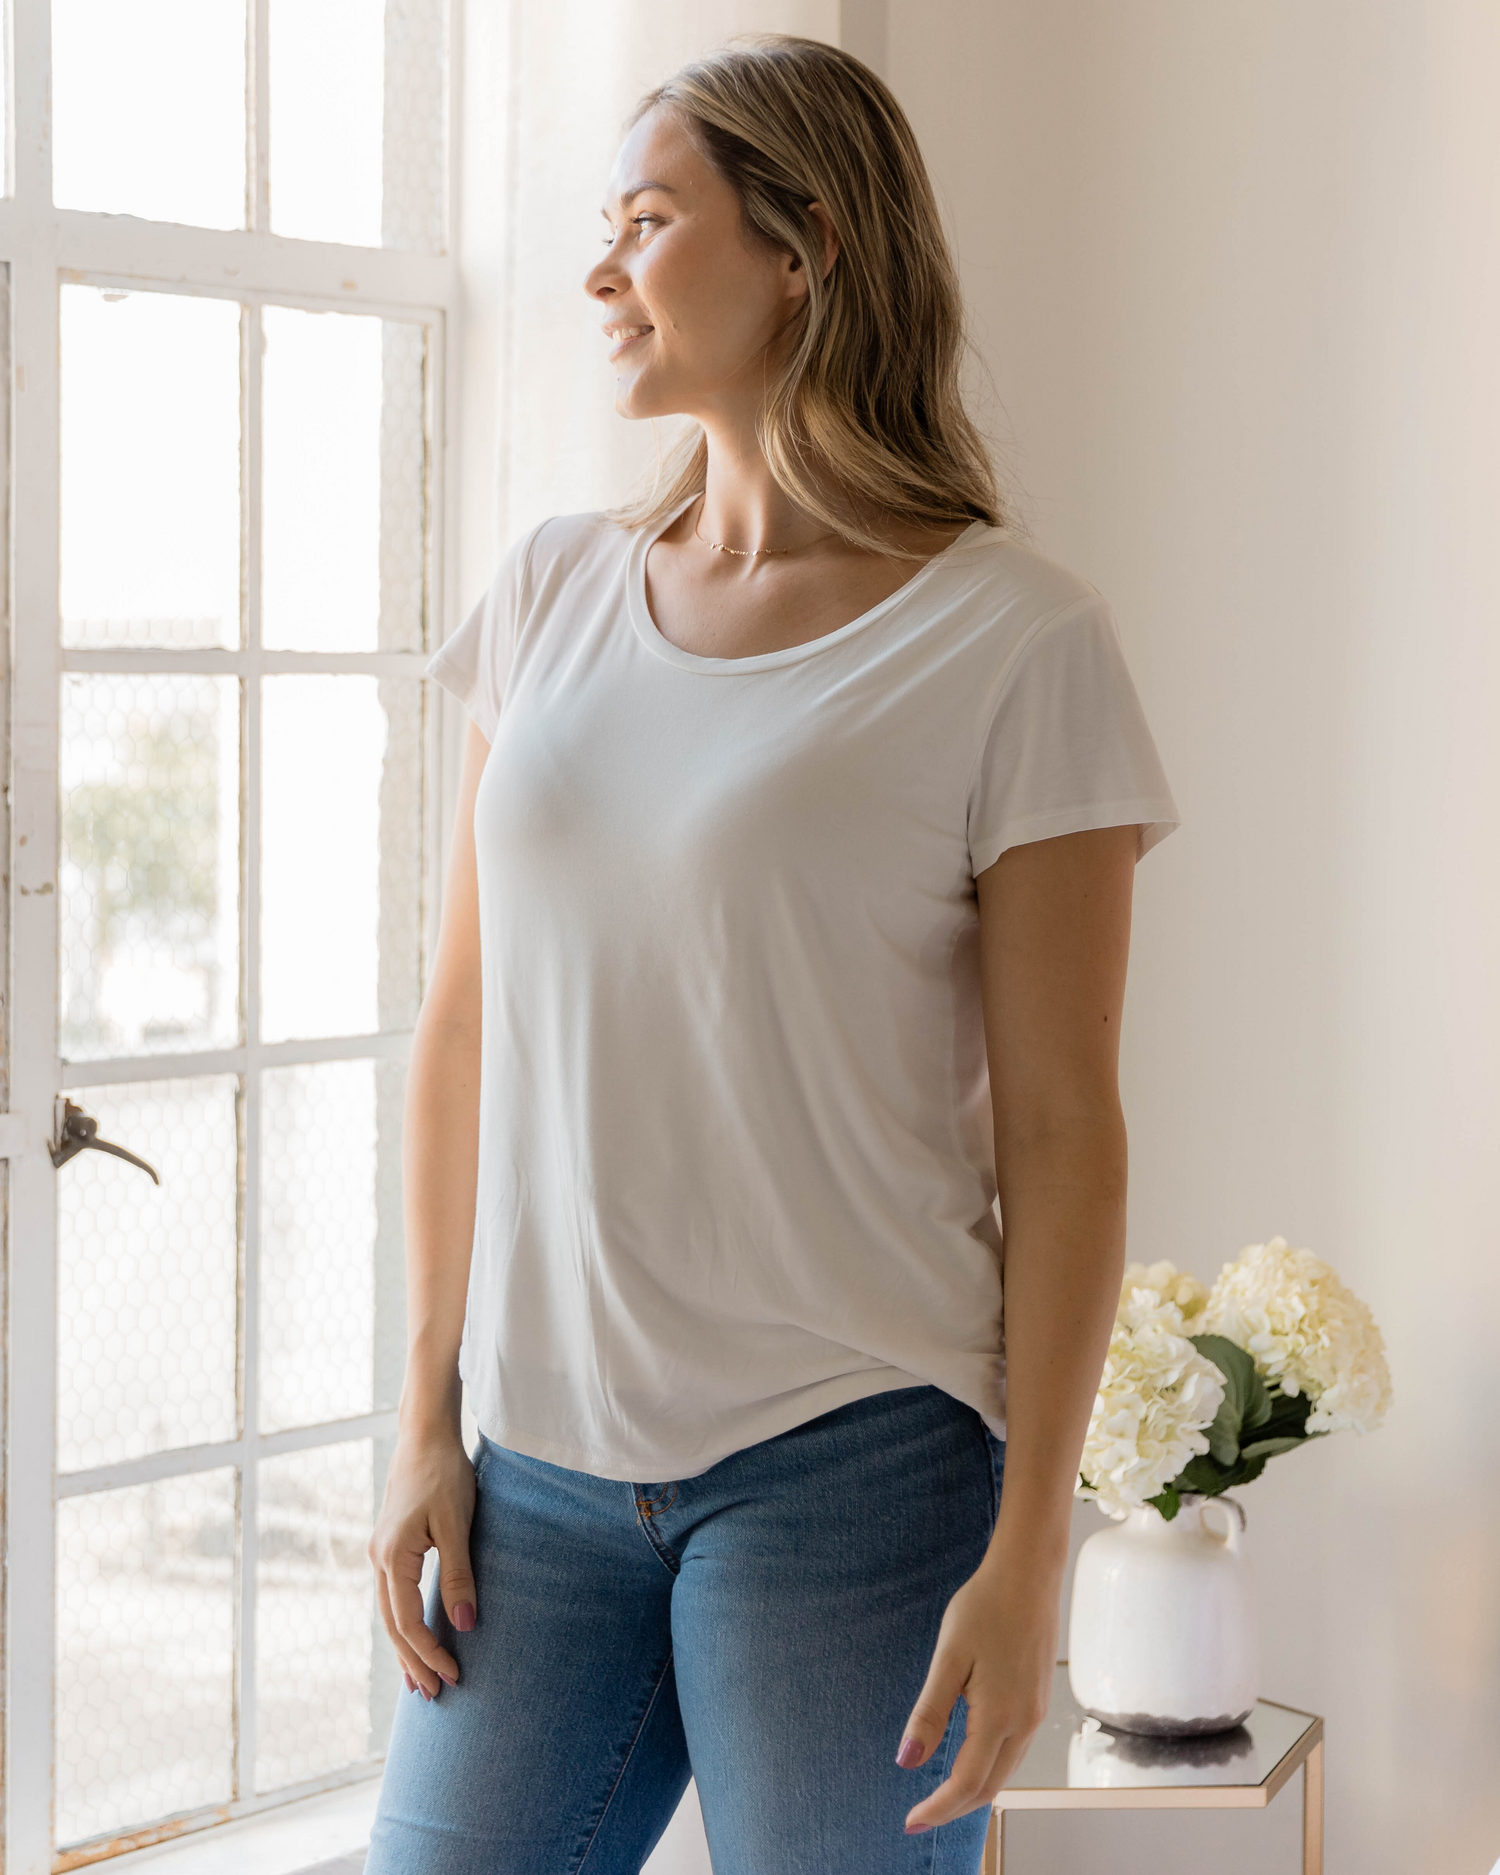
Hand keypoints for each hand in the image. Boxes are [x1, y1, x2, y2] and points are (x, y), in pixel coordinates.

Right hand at [368, 1425, 477, 1699]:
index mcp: (393, 1557)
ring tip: (418, 1680)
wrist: (425, 1436)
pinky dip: (403, 1622)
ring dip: (405, 1647)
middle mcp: (379, 1559)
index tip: (454, 1675)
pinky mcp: (389, 1545)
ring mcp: (380, 1553)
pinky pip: (393, 1596)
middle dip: (413, 1661)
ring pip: (389, 1613)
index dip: (431, 1652)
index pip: (408, 1622)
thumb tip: (464, 1626)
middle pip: (393, 1625)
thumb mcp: (458, 1524)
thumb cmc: (444, 1475)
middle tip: (434, 1695)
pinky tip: (413, 1635)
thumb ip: (459, 1575)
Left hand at [896, 1556, 1057, 1832]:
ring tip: (940, 1797)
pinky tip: (971, 1760)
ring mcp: (1035, 1713)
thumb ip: (929, 1714)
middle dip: (954, 1808)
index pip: (966, 1783)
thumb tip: (907, 1761)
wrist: (1028, 1574)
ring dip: (973, 1791)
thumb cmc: (985, 1607)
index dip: (937, 1808)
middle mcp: (1024, 1723)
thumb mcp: (948, 1658)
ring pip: (1005, 1771)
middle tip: (920, 1816)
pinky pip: (1015, 1751)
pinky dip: (990, 1768)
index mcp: (999, 1716)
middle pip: (989, 1787)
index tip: (910, 1821)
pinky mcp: (1038, 1701)